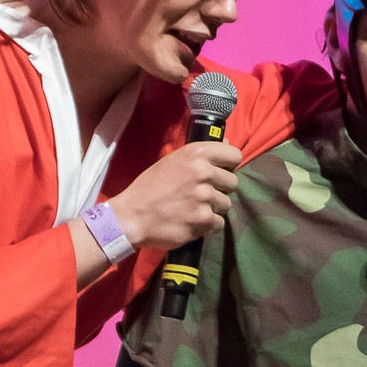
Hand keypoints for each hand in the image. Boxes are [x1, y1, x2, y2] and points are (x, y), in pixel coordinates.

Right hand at [108, 141, 241, 251]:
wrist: (132, 216)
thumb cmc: (150, 187)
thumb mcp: (172, 161)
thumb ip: (200, 154)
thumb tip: (226, 141)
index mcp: (196, 154)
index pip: (234, 155)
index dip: (229, 165)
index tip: (220, 172)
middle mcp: (203, 173)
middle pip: (233, 182)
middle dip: (221, 189)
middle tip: (202, 194)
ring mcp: (204, 197)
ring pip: (226, 204)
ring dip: (213, 208)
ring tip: (194, 209)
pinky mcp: (203, 220)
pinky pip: (219, 223)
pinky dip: (208, 225)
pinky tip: (192, 221)